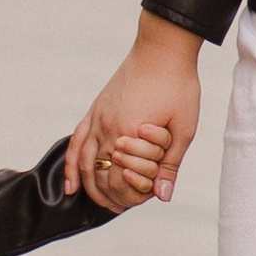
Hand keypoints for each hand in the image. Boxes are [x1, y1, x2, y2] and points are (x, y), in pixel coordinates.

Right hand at [66, 13, 203, 207]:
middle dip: (110, 195)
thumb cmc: (177, 85)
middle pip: (99, 175)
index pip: (121, 181)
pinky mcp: (96, 109)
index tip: (146, 198)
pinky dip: (71, 164)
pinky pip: (76, 141)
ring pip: (84, 162)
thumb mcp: (184, 128)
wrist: (163, 49)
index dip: (132, 196)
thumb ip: (170, 164)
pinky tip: (71, 182)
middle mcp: (108, 128)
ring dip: (89, 186)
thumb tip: (162, 196)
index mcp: (130, 134)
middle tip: (121, 207)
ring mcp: (98, 118)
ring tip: (99, 201)